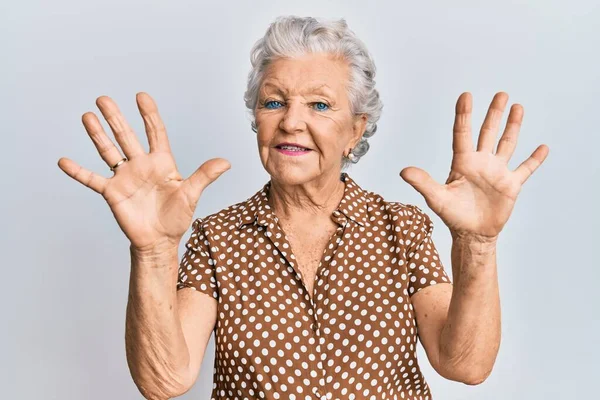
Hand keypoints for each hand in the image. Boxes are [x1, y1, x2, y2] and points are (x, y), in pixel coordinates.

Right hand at [58, 92, 230, 250]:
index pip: (155, 132)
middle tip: (103, 98)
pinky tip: (63, 161)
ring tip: (87, 116)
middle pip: (126, 136)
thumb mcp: (191, 195)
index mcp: (162, 162)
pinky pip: (92, 179)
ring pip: (108, 151)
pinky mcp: (112, 193)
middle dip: (116, 118)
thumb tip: (226, 162)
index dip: (149, 115)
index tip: (141, 96)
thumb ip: (204, 176)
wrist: (159, 241)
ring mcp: (124, 177)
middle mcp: (141, 165)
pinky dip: (78, 171)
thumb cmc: (176, 218)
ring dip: (97, 134)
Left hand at [400, 92, 548, 240]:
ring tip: (518, 107)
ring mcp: (497, 172)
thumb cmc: (452, 216)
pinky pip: (525, 168)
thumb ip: (422, 182)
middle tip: (501, 94)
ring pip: (506, 144)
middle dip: (494, 113)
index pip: (462, 133)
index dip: (464, 115)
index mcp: (462, 162)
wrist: (471, 234)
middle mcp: (480, 162)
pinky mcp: (511, 185)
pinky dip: (534, 159)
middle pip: (487, 132)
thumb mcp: (436, 198)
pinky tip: (543, 147)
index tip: (466, 96)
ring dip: (513, 126)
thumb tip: (403, 171)